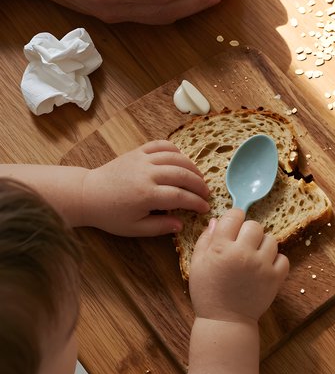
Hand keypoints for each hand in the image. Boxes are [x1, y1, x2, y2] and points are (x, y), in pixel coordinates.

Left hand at [81, 140, 209, 235]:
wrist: (88, 194)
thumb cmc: (111, 214)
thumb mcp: (134, 228)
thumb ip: (159, 227)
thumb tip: (181, 224)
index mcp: (146, 195)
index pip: (180, 196)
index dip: (196, 202)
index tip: (205, 208)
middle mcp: (147, 174)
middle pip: (182, 175)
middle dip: (199, 184)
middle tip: (206, 193)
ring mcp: (142, 159)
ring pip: (176, 158)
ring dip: (192, 167)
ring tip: (199, 178)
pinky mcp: (138, 151)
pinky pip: (162, 145)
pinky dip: (176, 150)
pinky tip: (182, 160)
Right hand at [188, 208, 288, 322]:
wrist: (225, 322)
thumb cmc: (207, 293)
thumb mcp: (197, 264)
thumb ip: (205, 240)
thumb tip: (216, 220)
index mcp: (221, 248)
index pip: (234, 215)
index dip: (234, 218)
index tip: (233, 227)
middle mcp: (243, 254)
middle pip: (255, 225)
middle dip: (248, 232)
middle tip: (242, 246)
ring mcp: (261, 266)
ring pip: (270, 240)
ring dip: (262, 246)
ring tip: (252, 259)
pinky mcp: (275, 278)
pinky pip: (283, 258)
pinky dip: (275, 261)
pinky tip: (263, 268)